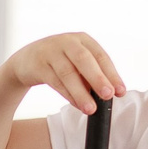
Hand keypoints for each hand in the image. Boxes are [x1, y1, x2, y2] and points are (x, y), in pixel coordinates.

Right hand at [7, 33, 125, 113]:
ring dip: (80, 93)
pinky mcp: (38, 64)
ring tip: (91, 108)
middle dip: (97, 78)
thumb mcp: (77, 62)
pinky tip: (77, 105)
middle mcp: (67, 42)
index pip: (101, 56)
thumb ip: (91, 75)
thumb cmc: (60, 62)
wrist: (26, 60)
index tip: (120, 91)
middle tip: (108, 95)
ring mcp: (51, 51)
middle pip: (84, 60)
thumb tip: (110, 94)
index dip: (112, 74)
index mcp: (83, 40)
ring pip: (67, 73)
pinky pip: (55, 81)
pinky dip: (67, 94)